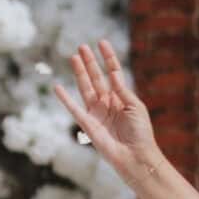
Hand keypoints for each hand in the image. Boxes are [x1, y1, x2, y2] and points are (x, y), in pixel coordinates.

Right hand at [52, 40, 165, 184]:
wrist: (136, 155)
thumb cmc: (140, 132)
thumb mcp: (135, 106)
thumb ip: (122, 90)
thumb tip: (113, 73)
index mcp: (121, 98)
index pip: (113, 72)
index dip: (108, 58)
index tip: (102, 42)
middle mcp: (107, 103)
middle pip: (96, 78)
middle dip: (89, 62)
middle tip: (82, 47)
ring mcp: (97, 112)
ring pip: (85, 88)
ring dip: (80, 73)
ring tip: (74, 57)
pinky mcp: (88, 124)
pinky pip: (74, 109)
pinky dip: (65, 99)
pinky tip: (57, 87)